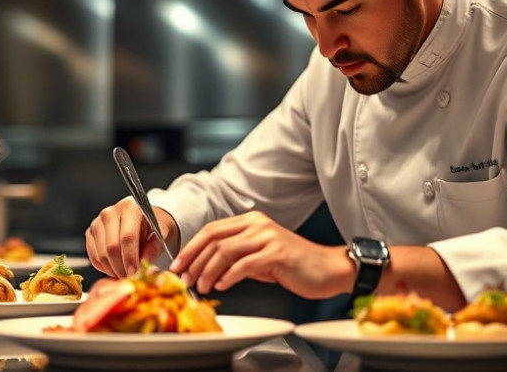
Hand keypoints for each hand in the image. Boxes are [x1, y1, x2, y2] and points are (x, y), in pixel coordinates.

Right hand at [85, 197, 179, 277]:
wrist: (141, 218)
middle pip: (112, 247)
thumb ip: (154, 248)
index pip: (127, 236)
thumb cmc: (152, 225)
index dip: (130, 257)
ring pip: (101, 254)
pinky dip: (104, 267)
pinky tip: (116, 268)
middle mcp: (110, 213)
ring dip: (113, 270)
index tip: (135, 273)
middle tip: (130, 277)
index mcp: (130, 208)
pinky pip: (94, 257)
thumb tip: (144, 263)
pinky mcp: (90, 233)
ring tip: (125, 273)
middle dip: (121, 267)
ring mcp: (97, 223)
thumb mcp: (161, 233)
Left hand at [169, 211, 354, 299]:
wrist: (327, 269)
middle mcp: (258, 224)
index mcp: (251, 221)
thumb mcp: (260, 255)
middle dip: (193, 259)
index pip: (211, 230)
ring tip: (201, 285)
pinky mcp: (277, 253)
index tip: (178, 264)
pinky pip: (244, 264)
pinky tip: (222, 286)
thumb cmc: (294, 265)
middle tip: (183, 277)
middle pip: (214, 237)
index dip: (191, 247)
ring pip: (225, 250)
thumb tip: (206, 267)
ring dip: (207, 270)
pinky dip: (228, 277)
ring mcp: (268, 236)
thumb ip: (237, 255)